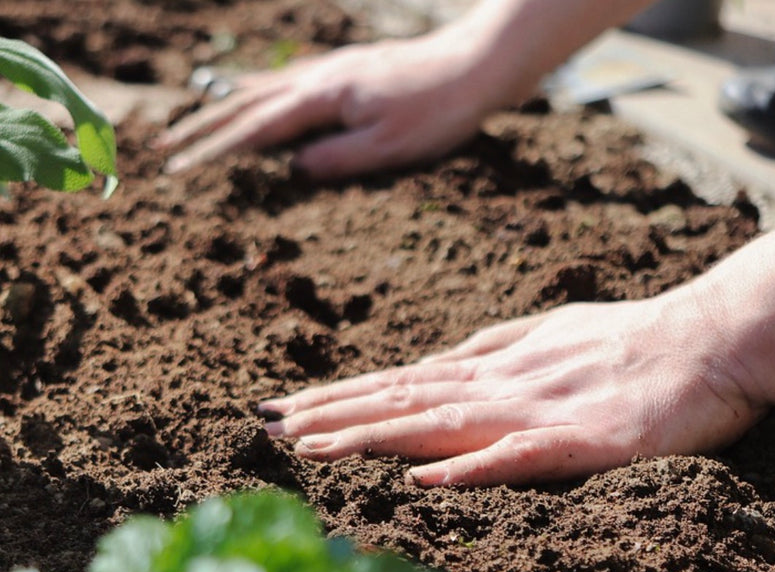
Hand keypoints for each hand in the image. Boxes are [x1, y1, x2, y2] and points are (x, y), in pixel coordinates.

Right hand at [157, 27, 502, 179]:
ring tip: (195, 120)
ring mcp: (332, 70)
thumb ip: (337, 159)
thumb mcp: (388, 148)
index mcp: (324, 99)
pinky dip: (261, 92)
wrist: (475, 65)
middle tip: (166, 145)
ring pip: (264, 88)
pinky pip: (289, 81)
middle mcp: (320, 78)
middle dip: (204, 127)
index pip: (256, 130)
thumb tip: (293, 171)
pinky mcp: (347, 70)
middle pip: (247, 103)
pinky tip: (258, 96)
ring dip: (225, 107)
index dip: (215, 150)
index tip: (180, 168)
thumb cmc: (437, 112)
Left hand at [257, 292, 765, 486]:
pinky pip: (519, 455)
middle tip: (263, 425)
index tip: (282, 408)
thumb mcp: (545, 337)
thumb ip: (489, 350)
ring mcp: (536, 411)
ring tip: (309, 447)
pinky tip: (422, 478)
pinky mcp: (583, 441)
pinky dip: (469, 467)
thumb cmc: (627, 340)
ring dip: (372, 434)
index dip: (338, 396)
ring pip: (439, 422)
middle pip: (400, 400)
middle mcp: (499, 386)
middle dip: (330, 413)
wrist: (707, 340)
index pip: (398, 383)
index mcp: (491, 368)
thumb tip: (435, 363)